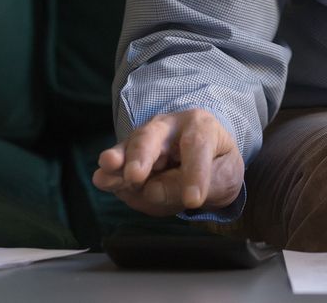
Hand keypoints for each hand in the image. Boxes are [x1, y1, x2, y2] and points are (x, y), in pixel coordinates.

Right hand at [92, 109, 245, 215]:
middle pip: (152, 136)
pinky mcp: (128, 159)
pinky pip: (117, 166)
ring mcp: (144, 141)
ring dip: (118, 160)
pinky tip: (102, 179)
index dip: (194, 174)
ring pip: (129, 148)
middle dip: (142, 154)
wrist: (206, 162)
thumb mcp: (224, 177)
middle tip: (136, 175)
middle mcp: (167, 127)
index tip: (193, 200)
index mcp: (200, 126)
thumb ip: (200, 184)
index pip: (197, 146)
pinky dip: (109, 174)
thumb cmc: (217, 165)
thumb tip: (153, 190)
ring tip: (108, 167)